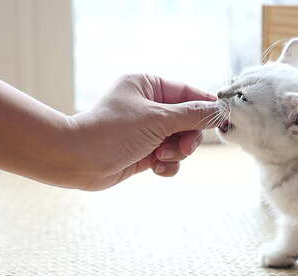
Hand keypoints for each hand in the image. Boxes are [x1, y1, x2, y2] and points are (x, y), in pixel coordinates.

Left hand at [68, 74, 217, 189]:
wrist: (76, 160)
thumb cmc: (111, 131)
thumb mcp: (158, 119)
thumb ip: (192, 115)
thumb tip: (218, 110)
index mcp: (148, 86)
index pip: (188, 93)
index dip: (205, 108)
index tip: (221, 121)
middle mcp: (148, 106)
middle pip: (187, 120)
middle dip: (187, 137)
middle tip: (183, 147)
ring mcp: (146, 130)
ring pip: (180, 142)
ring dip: (176, 153)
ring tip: (160, 157)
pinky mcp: (143, 152)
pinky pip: (168, 158)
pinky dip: (166, 165)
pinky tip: (154, 167)